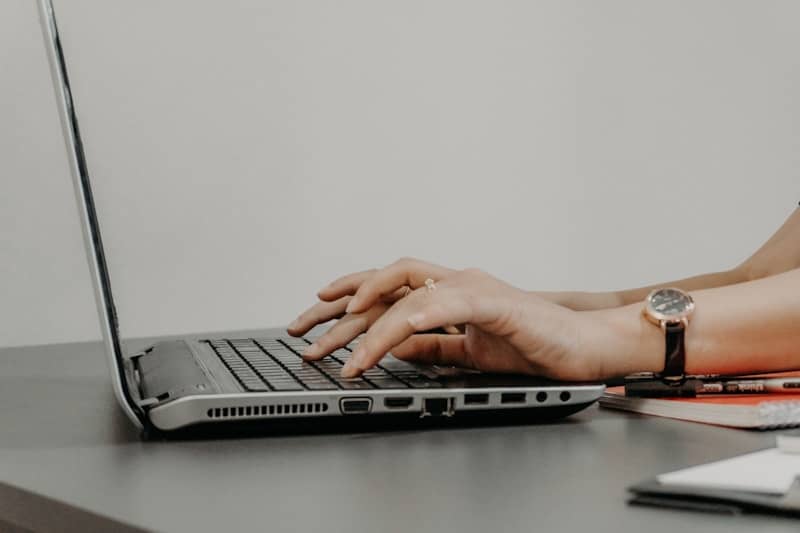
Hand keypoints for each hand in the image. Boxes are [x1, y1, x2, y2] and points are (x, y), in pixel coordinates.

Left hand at [289, 259, 660, 379]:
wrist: (587, 347)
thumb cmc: (535, 346)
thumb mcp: (471, 349)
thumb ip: (435, 344)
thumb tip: (396, 347)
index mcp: (450, 290)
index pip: (390, 285)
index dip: (351, 292)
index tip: (315, 311)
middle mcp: (456, 280)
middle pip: (386, 282)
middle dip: (339, 306)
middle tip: (302, 332)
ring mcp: (474, 286)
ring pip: (406, 294)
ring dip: (368, 326)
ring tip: (340, 357)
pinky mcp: (493, 301)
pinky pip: (441, 307)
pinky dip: (409, 323)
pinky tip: (385, 341)